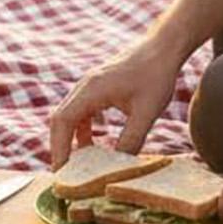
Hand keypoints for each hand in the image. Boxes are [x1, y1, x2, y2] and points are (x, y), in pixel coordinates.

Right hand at [47, 37, 181, 169]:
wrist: (162, 48)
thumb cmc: (156, 75)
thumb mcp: (146, 111)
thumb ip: (131, 139)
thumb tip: (118, 167)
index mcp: (91, 90)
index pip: (63, 121)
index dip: (60, 148)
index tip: (62, 172)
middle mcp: (84, 87)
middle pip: (60, 120)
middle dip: (60, 148)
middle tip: (65, 175)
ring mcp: (89, 86)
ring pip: (69, 116)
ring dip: (71, 140)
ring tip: (78, 166)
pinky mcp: (97, 88)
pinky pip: (81, 112)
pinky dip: (82, 131)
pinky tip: (94, 145)